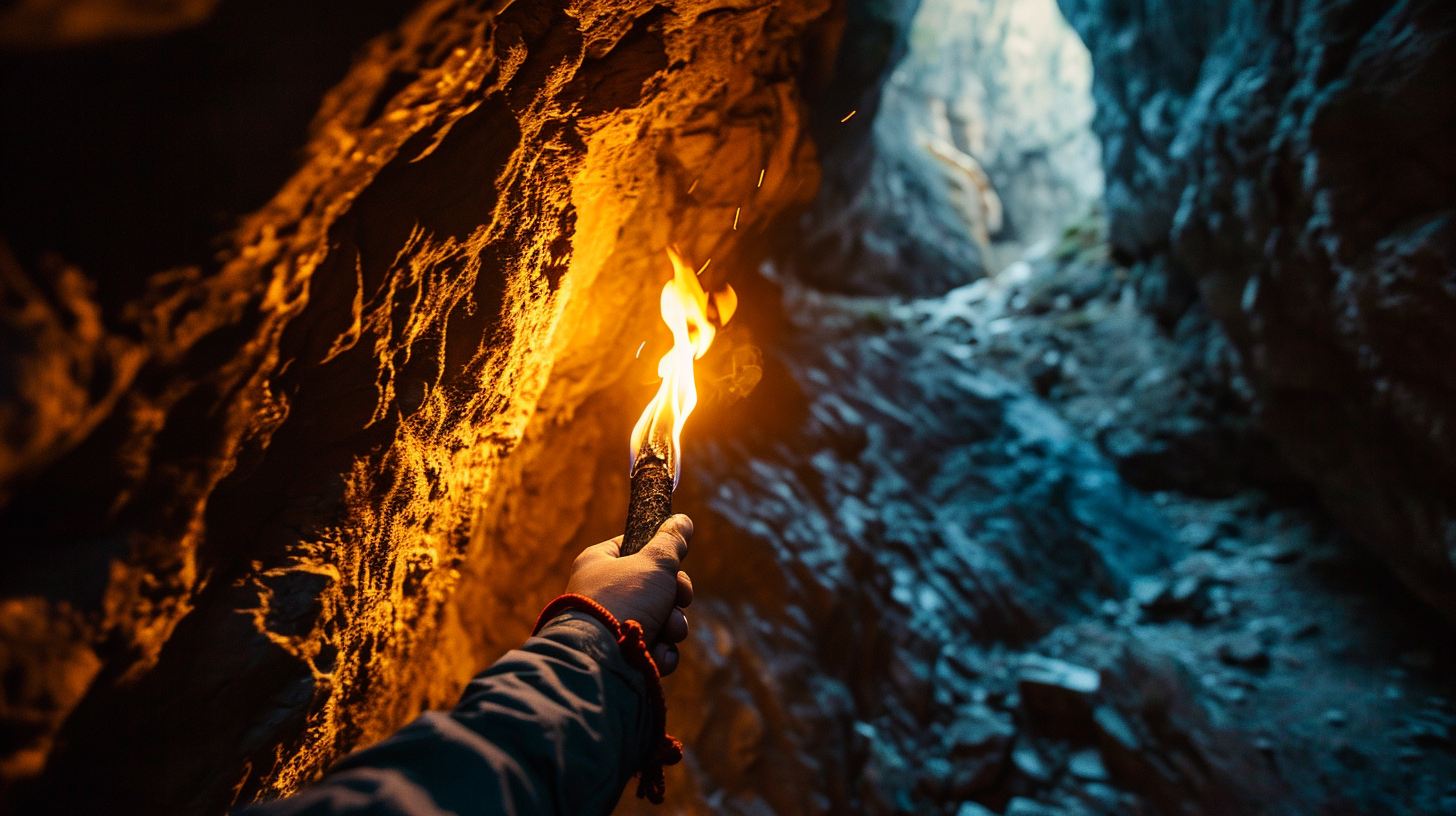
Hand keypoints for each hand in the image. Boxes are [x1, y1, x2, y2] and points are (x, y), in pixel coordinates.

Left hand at [565, 514, 693, 674]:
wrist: (601, 660)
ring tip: (667, 631)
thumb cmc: (623, 601)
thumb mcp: (654, 563)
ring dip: (673, 626)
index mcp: (599, 563)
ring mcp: (612, 627)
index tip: (677, 559)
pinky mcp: (622, 656)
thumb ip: (671, 542)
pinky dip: (661, 652)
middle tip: (680, 598)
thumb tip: (683, 520)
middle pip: (655, 586)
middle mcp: (602, 594)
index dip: (661, 553)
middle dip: (675, 596)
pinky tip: (656, 654)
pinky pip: (653, 649)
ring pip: (660, 619)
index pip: (634, 546)